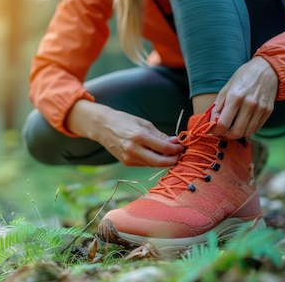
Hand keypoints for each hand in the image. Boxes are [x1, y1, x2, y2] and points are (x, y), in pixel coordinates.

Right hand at [67, 100, 182, 166]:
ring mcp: (129, 158)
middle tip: (180, 154)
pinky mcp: (126, 163)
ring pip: (153, 165)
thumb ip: (159, 135)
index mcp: (138, 136)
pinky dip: (153, 160)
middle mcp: (133, 149)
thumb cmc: (124, 121)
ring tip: (171, 154)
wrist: (102, 126)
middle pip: (159, 162)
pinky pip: (145, 164)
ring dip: (164, 161)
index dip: (176, 149)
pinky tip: (157, 154)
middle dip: (173, 160)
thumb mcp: (143, 123)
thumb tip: (175, 142)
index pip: (163, 148)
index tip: (182, 146)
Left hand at [210, 56, 278, 138]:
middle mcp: (249, 104)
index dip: (216, 131)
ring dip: (239, 133)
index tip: (213, 131)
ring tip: (234, 125)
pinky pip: (256, 128)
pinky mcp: (268, 111)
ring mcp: (260, 108)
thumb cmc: (244, 77)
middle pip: (236, 132)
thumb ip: (218, 106)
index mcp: (235, 96)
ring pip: (247, 133)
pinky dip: (248, 128)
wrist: (268, 69)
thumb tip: (211, 121)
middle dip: (227, 135)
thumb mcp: (227, 87)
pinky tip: (245, 121)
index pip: (223, 124)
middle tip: (223, 131)